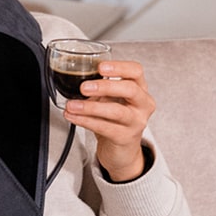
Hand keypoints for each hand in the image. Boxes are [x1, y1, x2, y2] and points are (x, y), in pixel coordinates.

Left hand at [62, 60, 154, 181]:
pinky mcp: (125, 137)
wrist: (122, 149)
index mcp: (140, 89)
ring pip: (116, 111)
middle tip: (84, 87)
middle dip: (105, 87)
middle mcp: (142, 104)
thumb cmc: (115, 119)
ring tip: (72, 105)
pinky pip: (104, 128)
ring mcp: (136, 122)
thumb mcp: (110, 99)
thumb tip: (75, 80)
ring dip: (90, 107)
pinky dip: (85, 121)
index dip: (119, 67)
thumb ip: (99, 88)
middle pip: (130, 89)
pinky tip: (73, 117)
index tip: (100, 67)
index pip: (136, 71)